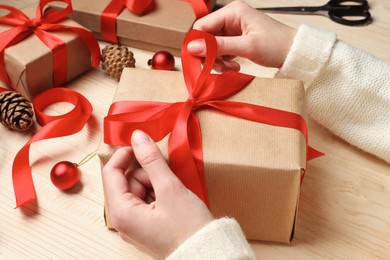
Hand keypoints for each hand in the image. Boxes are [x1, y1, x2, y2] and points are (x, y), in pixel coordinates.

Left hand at [102, 130, 213, 257]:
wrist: (206, 253)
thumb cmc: (188, 228)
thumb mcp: (169, 188)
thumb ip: (151, 160)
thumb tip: (138, 137)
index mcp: (121, 212)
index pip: (111, 172)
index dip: (126, 154)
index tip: (142, 144)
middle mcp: (124, 220)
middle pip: (128, 180)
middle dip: (148, 171)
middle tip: (167, 175)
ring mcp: (136, 224)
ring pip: (139, 189)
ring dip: (156, 181)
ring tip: (174, 190)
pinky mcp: (147, 225)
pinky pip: (147, 200)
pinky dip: (160, 192)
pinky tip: (174, 197)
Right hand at [188, 0, 295, 70]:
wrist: (294, 53)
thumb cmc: (276, 45)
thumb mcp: (246, 46)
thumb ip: (218, 46)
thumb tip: (192, 47)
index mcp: (232, 11)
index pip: (203, 26)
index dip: (198, 44)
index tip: (200, 61)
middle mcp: (231, 18)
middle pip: (206, 38)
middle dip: (210, 55)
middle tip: (218, 68)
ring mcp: (233, 29)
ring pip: (213, 47)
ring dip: (218, 61)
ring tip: (230, 69)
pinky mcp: (237, 40)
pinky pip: (222, 51)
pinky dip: (224, 62)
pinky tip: (234, 67)